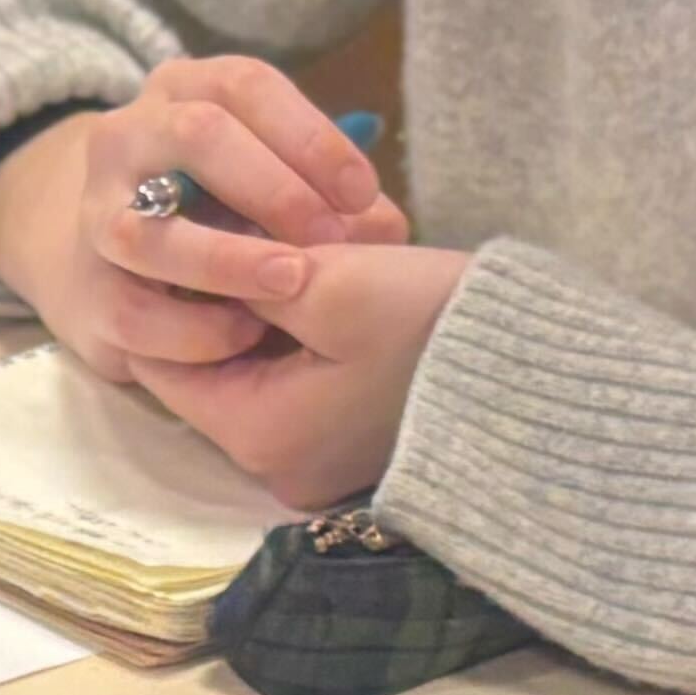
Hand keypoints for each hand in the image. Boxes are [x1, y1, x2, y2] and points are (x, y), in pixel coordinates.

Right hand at [0, 59, 404, 389]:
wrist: (110, 264)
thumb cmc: (216, 214)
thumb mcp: (272, 185)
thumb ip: (330, 201)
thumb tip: (384, 229)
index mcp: (183, 91)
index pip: (245, 88)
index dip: (309, 136)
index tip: (362, 192)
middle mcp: (128, 137)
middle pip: (197, 136)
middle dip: (273, 188)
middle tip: (329, 238)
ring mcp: (96, 211)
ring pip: (149, 230)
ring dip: (226, 259)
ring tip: (290, 283)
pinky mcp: (84, 289)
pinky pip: (134, 310)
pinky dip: (192, 328)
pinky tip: (243, 336)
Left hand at [138, 236, 472, 509]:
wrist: (535, 370)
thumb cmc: (429, 324)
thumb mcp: (329, 282)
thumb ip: (244, 273)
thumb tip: (193, 254)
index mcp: (256, 434)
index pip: (160, 363)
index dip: (162, 294)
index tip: (177, 234)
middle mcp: (273, 465)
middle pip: (204, 370)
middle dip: (216, 299)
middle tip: (229, 229)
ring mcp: (311, 462)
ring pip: (248, 371)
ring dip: (257, 312)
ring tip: (274, 248)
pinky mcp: (344, 444)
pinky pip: (291, 383)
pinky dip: (292, 335)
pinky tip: (311, 281)